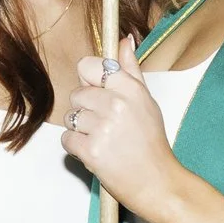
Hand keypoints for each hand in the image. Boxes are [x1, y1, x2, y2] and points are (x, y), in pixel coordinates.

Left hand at [61, 36, 178, 212]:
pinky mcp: (90, 150)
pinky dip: (76, 147)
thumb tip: (124, 40)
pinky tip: (96, 152)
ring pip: (70, 117)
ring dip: (81, 130)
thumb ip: (131, 70)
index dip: (89, 80)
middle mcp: (116, 104)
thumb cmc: (151, 142)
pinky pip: (67, 138)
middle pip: (76, 93)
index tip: (98, 92)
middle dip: (85, 109)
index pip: (89, 66)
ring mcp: (102, 128)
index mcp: (130, 88)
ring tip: (103, 140)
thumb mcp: (146, 101)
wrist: (157, 182)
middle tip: (106, 125)